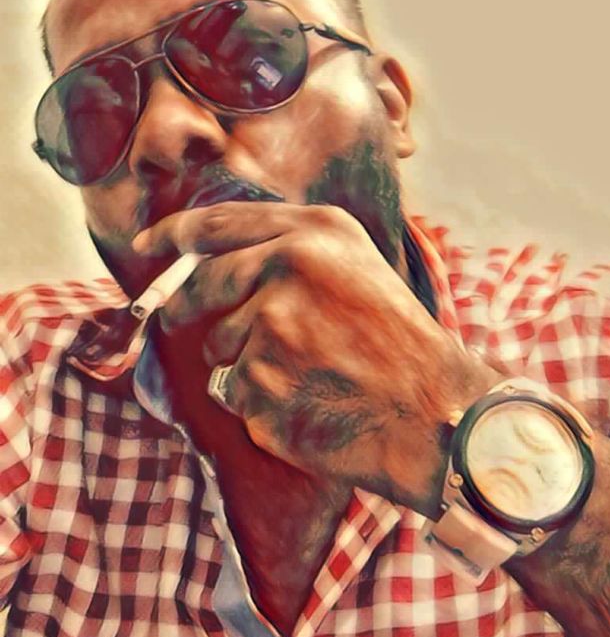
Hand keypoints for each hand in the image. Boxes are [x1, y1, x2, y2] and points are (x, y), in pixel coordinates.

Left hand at [134, 202, 496, 511]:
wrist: (433, 411)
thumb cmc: (398, 341)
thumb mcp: (355, 267)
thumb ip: (291, 250)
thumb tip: (213, 262)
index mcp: (314, 233)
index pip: (221, 224)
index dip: (175, 233)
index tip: (148, 243)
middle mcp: (287, 269)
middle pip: (203, 287)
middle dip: (188, 306)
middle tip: (188, 321)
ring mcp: (271, 328)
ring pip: (220, 348)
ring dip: (246, 363)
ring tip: (309, 374)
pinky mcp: (262, 384)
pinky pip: (235, 394)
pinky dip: (261, 403)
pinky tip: (308, 404)